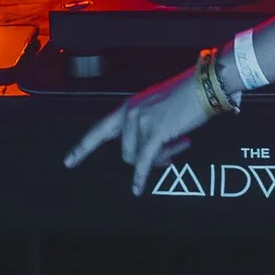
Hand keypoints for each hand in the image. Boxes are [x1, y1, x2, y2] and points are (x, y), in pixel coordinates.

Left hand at [65, 67, 209, 195]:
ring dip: (160, 158)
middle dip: (147, 159)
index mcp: (129, 107)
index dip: (83, 147)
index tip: (68, 162)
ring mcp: (141, 122)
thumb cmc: (188, 97)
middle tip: (170, 155)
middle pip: (125, 152)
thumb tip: (149, 155)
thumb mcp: (159, 108)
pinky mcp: (155, 131)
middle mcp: (130, 113)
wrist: (206, 86)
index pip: (100, 130)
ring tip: (180, 144)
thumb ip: (147, 127)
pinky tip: (138, 189)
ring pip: (138, 157)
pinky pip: (145, 160)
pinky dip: (142, 176)